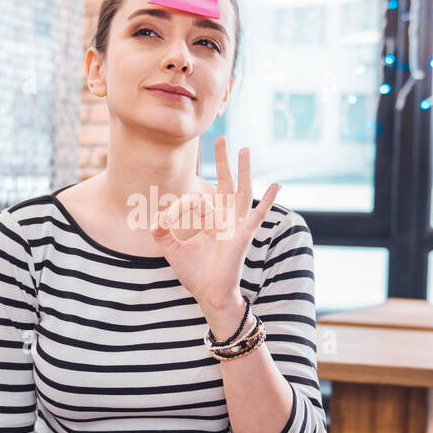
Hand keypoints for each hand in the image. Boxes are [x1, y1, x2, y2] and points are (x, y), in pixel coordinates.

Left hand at [150, 136, 278, 327]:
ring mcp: (236, 225)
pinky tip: (276, 185)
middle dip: (222, 161)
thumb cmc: (195, 275)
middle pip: (225, 183)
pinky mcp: (243, 235)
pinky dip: (268, 201)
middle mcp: (224, 219)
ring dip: (243, 170)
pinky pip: (257, 215)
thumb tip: (155, 217)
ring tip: (245, 149)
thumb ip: (161, 233)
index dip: (178, 206)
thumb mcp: (172, 250)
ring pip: (241, 191)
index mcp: (209, 220)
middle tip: (221, 138)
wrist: (209, 294)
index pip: (195, 199)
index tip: (165, 220)